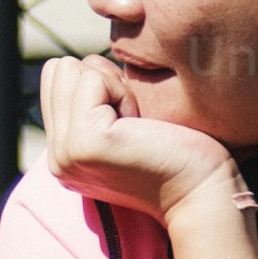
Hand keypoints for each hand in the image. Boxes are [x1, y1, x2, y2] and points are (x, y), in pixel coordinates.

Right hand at [38, 56, 246, 231]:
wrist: (201, 193)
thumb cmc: (177, 153)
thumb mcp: (120, 124)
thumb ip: (92, 102)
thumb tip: (85, 65)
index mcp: (63, 152)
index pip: (56, 79)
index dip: (99, 83)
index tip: (130, 118)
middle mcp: (57, 156)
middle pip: (58, 70)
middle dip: (102, 81)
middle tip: (134, 120)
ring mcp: (67, 151)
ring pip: (70, 71)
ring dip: (112, 87)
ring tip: (136, 125)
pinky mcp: (86, 142)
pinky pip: (92, 81)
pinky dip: (123, 93)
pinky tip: (141, 127)